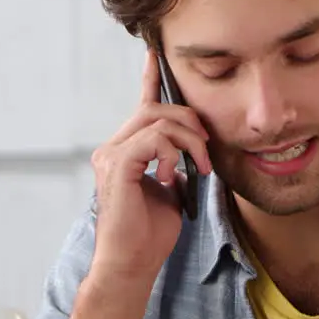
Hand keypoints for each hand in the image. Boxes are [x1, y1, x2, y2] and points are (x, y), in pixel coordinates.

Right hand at [89, 50, 211, 282]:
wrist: (132, 264)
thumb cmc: (150, 236)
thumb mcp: (171, 192)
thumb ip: (175, 165)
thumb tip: (192, 152)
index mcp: (124, 152)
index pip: (140, 107)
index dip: (151, 80)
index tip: (156, 55)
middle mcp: (112, 149)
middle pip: (155, 109)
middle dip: (190, 121)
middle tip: (207, 149)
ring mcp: (111, 155)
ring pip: (157, 120)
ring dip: (190, 140)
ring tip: (200, 167)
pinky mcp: (118, 165)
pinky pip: (154, 139)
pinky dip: (172, 153)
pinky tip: (173, 175)